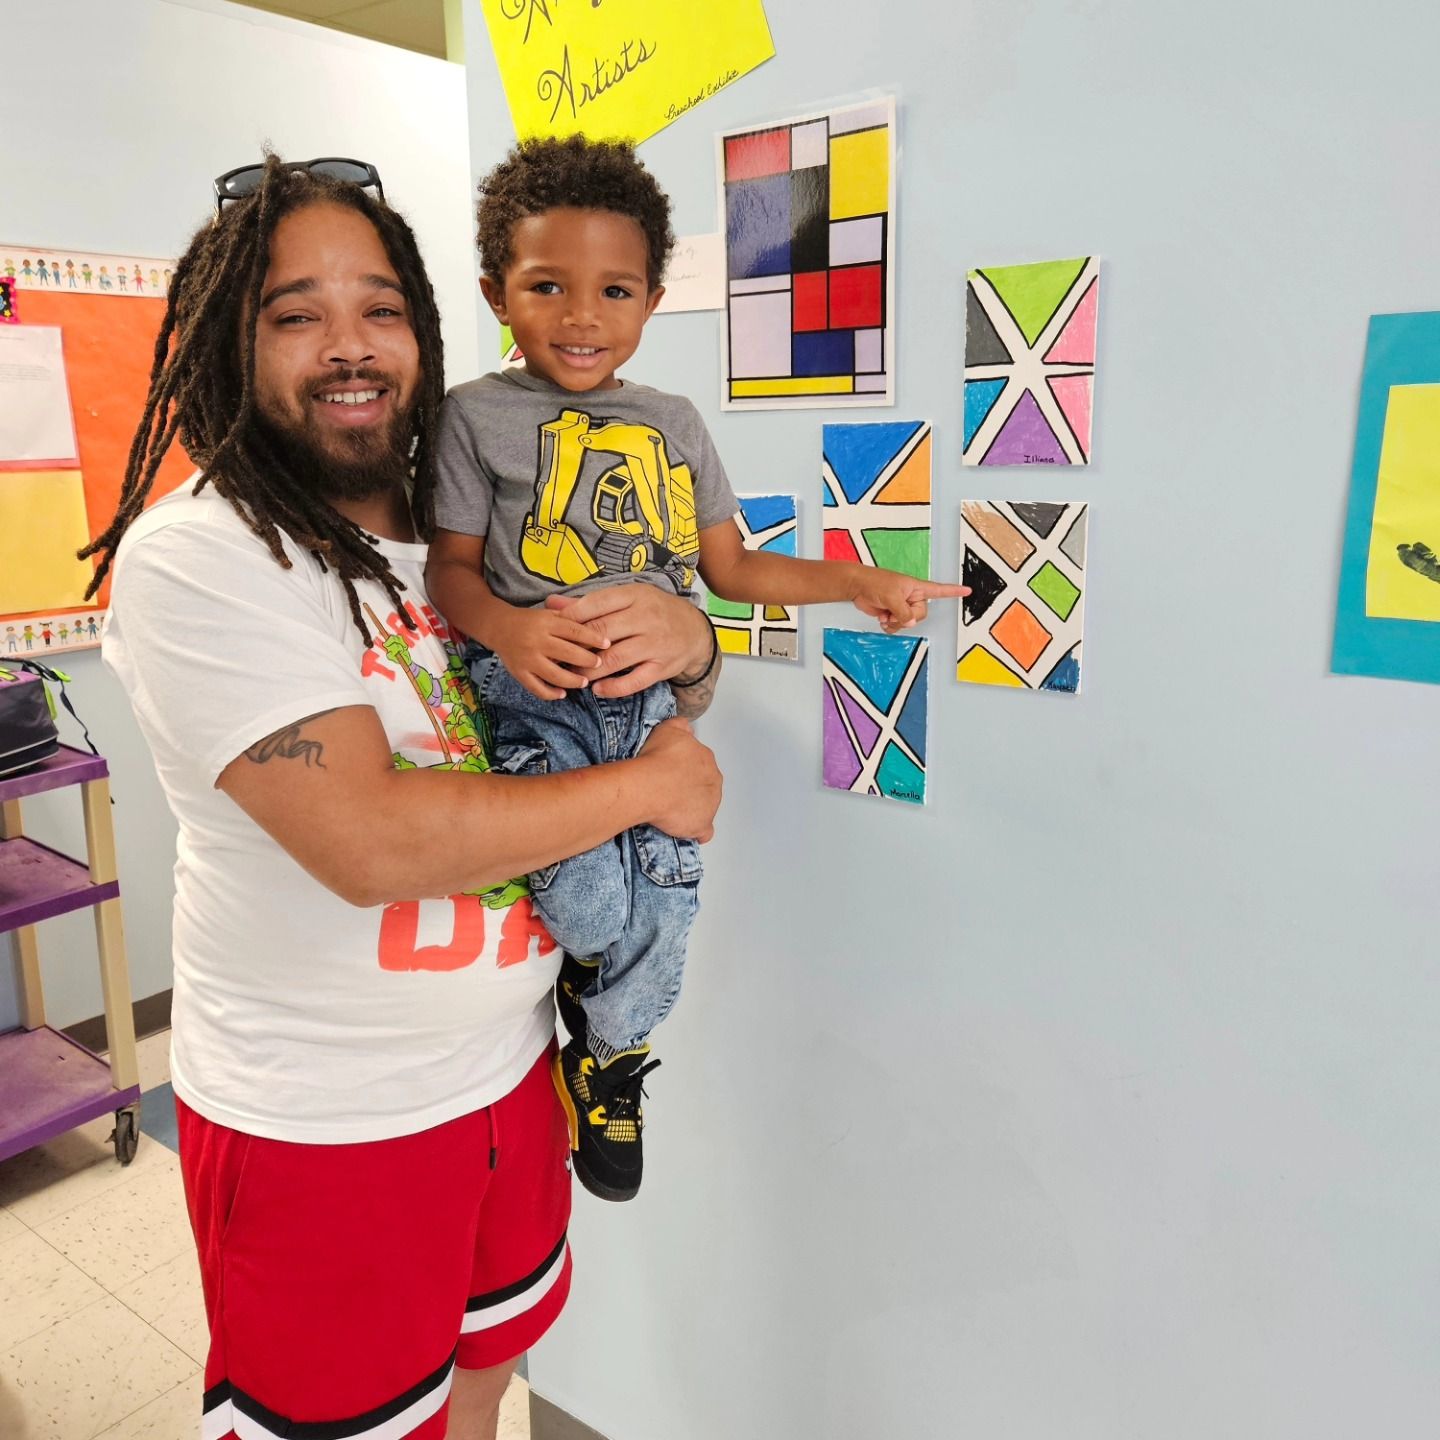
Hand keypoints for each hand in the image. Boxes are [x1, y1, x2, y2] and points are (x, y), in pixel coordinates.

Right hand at [492, 605, 609, 700]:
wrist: (498, 626)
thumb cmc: (530, 620)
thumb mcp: (548, 613)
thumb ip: (569, 617)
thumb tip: (596, 624)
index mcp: (546, 623)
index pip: (574, 630)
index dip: (593, 638)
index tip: (607, 643)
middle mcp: (536, 641)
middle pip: (568, 653)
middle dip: (587, 660)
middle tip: (599, 664)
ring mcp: (527, 659)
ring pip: (554, 675)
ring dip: (573, 681)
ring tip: (584, 682)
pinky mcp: (519, 673)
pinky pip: (537, 688)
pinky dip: (551, 694)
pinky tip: (563, 694)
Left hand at [546, 586, 711, 697]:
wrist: (695, 632)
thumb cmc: (654, 611)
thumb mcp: (628, 599)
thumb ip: (590, 603)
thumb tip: (552, 603)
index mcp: (635, 596)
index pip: (597, 604)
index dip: (571, 617)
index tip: (554, 628)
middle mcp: (646, 618)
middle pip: (603, 632)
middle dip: (576, 646)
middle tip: (557, 656)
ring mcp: (655, 644)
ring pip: (615, 659)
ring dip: (589, 669)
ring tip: (573, 674)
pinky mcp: (662, 668)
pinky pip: (634, 682)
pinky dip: (613, 688)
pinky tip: (597, 689)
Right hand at [635, 718, 721, 841]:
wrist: (650, 785)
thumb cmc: (656, 758)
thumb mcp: (668, 728)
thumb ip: (681, 726)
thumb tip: (685, 727)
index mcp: (706, 759)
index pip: (700, 764)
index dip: (684, 769)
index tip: (669, 772)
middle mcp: (713, 780)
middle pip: (704, 785)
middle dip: (689, 788)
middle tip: (667, 790)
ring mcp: (710, 804)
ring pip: (704, 807)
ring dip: (690, 808)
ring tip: (668, 808)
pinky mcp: (702, 825)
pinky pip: (703, 831)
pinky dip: (694, 831)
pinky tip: (681, 828)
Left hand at [850, 568, 969, 633]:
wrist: (857, 587)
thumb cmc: (875, 583)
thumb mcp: (892, 596)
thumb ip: (903, 611)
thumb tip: (910, 622)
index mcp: (916, 588)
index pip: (939, 590)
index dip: (953, 591)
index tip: (967, 590)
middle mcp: (911, 597)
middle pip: (920, 615)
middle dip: (907, 617)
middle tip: (893, 611)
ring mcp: (902, 606)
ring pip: (908, 623)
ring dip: (897, 623)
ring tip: (885, 614)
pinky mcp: (892, 613)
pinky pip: (898, 626)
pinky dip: (890, 626)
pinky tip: (882, 618)